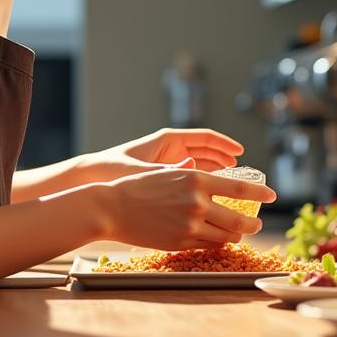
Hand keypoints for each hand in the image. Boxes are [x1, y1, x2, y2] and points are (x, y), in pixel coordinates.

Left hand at [84, 128, 244, 182]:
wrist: (92, 178)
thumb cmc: (113, 169)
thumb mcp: (142, 170)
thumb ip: (168, 170)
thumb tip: (194, 165)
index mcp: (167, 140)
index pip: (204, 138)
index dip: (225, 144)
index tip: (240, 152)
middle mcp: (171, 149)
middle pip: (207, 152)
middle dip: (225, 161)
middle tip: (244, 172)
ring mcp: (169, 163)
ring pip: (201, 166)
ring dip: (217, 174)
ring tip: (233, 186)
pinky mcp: (165, 178)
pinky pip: (191, 178)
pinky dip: (203, 186)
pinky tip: (214, 198)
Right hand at [98, 163, 277, 249]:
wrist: (112, 208)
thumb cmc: (139, 187)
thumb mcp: (170, 173)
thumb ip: (195, 178)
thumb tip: (217, 183)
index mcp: (197, 180)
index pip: (240, 188)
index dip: (260, 193)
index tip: (273, 195)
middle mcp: (197, 202)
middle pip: (240, 219)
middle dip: (253, 223)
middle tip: (257, 223)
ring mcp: (190, 225)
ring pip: (226, 236)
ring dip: (237, 236)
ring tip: (240, 233)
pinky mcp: (180, 242)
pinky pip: (209, 245)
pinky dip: (218, 243)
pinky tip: (219, 239)